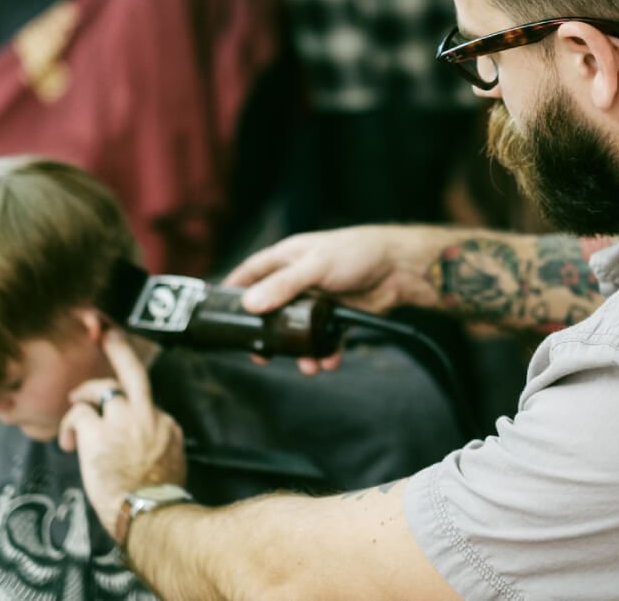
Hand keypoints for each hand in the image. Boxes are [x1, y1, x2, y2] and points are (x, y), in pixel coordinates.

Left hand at [59, 329, 186, 536]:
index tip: (122, 407)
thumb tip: (146, 442)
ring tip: (75, 408)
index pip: (146, 401)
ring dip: (84, 397)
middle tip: (107, 331)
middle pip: (133, 371)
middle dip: (119, 348)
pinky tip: (69, 442)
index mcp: (167, 424)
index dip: (130, 403)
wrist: (150, 512)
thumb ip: (158, 442)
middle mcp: (147, 415)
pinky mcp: (98, 432)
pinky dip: (70, 425)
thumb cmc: (157, 498)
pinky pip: (79, 414)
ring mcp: (123, 420)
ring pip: (101, 389)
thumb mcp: (171, 463)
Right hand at [224, 225, 446, 373]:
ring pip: (298, 329)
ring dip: (300, 350)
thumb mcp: (316, 265)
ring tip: (306, 366)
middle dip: (267, 334)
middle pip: (272, 308)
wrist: (399, 267)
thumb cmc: (356, 252)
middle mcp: (299, 279)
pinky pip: (324, 338)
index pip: (251, 273)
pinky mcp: (337, 315)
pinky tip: (329, 361)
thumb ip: (284, 285)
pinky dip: (325, 352)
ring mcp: (318, 298)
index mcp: (287, 258)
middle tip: (260, 355)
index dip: (234, 290)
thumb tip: (250, 305)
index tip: (219, 313)